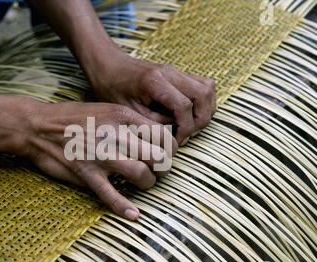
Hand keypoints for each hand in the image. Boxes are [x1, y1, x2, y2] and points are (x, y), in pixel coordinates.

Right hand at [18, 100, 177, 219]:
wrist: (38, 126)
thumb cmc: (73, 117)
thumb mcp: (106, 109)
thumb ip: (130, 121)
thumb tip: (155, 135)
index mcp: (122, 116)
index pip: (162, 134)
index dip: (170, 148)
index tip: (165, 153)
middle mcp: (115, 135)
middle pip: (157, 156)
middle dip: (164, 167)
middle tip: (158, 169)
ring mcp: (100, 156)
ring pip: (141, 174)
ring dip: (148, 183)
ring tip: (145, 182)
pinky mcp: (86, 174)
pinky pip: (110, 194)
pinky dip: (123, 207)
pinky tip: (133, 214)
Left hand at [84, 46, 216, 145]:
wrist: (107, 65)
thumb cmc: (112, 88)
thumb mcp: (127, 112)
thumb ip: (152, 123)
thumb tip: (175, 135)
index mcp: (154, 81)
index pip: (184, 106)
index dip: (185, 128)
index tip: (175, 140)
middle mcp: (170, 72)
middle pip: (204, 95)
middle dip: (200, 120)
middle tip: (185, 134)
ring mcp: (177, 71)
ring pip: (209, 88)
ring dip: (205, 110)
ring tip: (189, 126)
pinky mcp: (179, 73)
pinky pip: (203, 85)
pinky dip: (203, 102)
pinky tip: (189, 115)